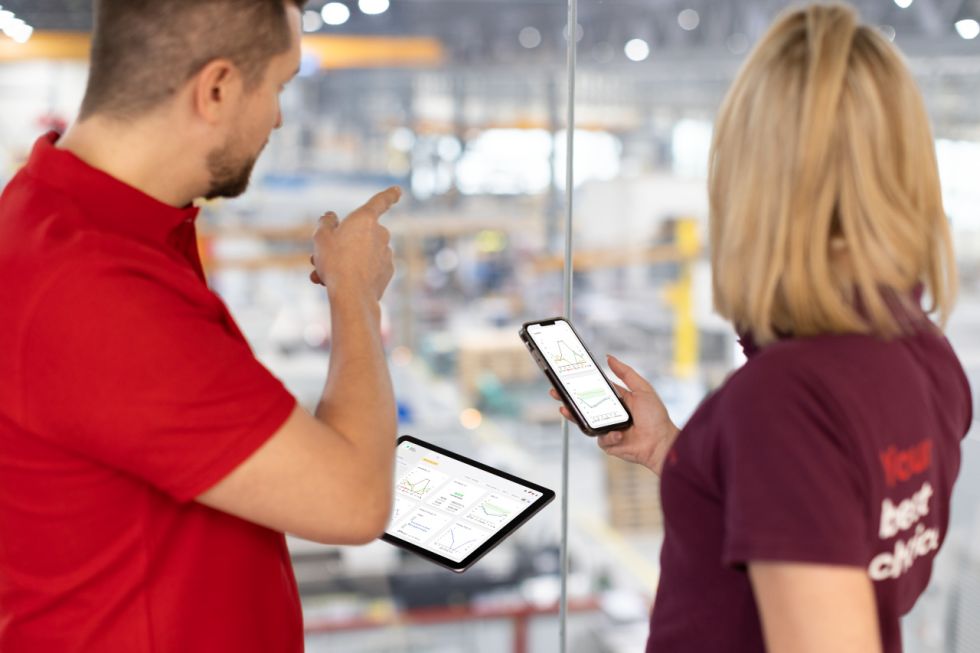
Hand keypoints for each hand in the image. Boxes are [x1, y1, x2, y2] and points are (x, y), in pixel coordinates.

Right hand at [310, 187, 400, 299]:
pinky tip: (340, 283)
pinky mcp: (388, 272)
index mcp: (365, 219)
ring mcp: (386, 253)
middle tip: (320, 257)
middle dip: (342, 244)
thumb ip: (325, 224)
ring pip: (361, 253)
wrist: (352, 295)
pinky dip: (356, 273)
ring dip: (344, 260)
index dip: (388, 195)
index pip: (380, 201)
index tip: (398, 190)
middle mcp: (381, 234)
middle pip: (360, 234)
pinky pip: (369, 268)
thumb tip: (331, 218)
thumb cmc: (335, 262)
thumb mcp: (321, 238)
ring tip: (323, 274)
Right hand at [552, 355, 679, 475]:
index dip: (581, 384)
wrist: (660, 442)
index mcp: (617, 399)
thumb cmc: (655, 417)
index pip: (594, 389)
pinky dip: (608, 435)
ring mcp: (607, 428)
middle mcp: (610, 413)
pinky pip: (600, 438)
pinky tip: (618, 434)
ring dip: (574, 415)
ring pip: (585, 421)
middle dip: (569, 399)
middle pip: (584, 405)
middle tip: (556, 392)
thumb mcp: (642, 389)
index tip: (568, 377)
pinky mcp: (608, 443)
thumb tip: (610, 358)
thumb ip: (626, 373)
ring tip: (565, 409)